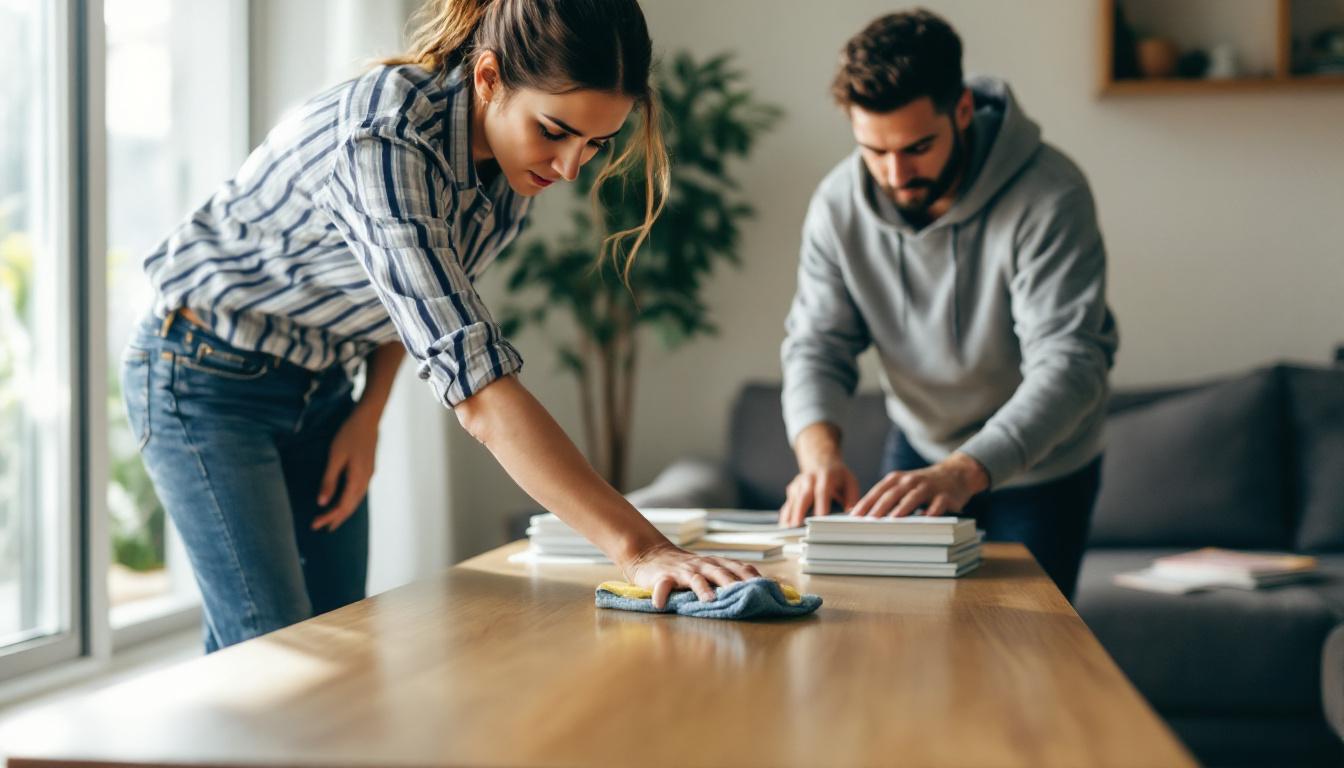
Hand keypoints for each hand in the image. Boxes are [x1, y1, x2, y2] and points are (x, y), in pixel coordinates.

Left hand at [313, 406, 380, 531]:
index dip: (328, 517)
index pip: (341, 506)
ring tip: (332, 519)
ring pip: (356, 500)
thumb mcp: (335, 457)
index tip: (314, 525)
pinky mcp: (368, 469)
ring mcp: (369, 475)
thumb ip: (329, 480)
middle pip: (351, 506)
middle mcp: (365, 480)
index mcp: (357, 479)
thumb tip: (322, 503)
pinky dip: (350, 501)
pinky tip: (344, 500)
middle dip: (336, 518)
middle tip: (321, 528)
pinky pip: (359, 492)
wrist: (368, 418)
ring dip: (344, 511)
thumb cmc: (349, 434)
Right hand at [620, 541, 762, 608]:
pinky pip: (662, 585)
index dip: (752, 577)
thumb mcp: (711, 569)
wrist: (651, 556)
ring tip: (709, 600)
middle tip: (746, 594)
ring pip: (694, 578)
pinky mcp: (662, 577)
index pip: (738, 567)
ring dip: (702, 588)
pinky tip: (660, 604)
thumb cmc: (688, 568)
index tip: (768, 587)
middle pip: (720, 572)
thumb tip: (764, 588)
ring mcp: (682, 571)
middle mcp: (702, 565)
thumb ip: (732, 577)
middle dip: (733, 583)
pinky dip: (661, 594)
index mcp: (716, 563)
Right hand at [778, 423, 859, 527]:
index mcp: (826, 476)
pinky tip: (784, 527)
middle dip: (800, 511)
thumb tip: (852, 514)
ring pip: (793, 500)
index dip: (821, 504)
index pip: (822, 491)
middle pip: (803, 496)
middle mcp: (809, 479)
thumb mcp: (850, 481)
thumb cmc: (837, 476)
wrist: (821, 461)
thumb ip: (852, 497)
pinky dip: (785, 515)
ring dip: (790, 515)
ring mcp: (798, 484)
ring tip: (789, 531)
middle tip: (797, 526)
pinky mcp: (792, 490)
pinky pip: (787, 504)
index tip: (820, 518)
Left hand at [850, 452, 989, 518]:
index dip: (865, 503)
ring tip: (893, 519)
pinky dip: (932, 511)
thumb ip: (885, 497)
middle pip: (893, 494)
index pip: (878, 491)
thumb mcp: (903, 486)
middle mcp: (911, 481)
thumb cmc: (922, 485)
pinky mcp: (945, 495)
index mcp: (898, 479)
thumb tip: (860, 514)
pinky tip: (926, 518)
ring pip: (913, 497)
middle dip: (879, 507)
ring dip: (903, 507)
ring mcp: (929, 487)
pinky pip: (938, 504)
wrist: (955, 474)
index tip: (853, 516)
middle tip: (869, 521)